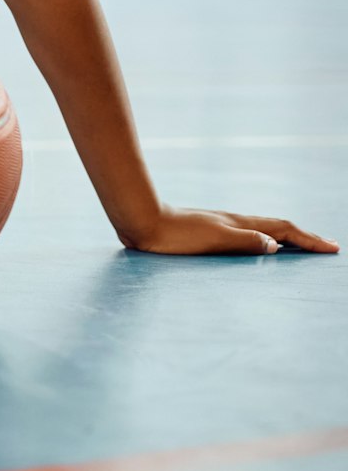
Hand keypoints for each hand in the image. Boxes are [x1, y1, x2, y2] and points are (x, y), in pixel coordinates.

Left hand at [121, 205, 338, 255]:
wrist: (141, 222)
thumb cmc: (174, 235)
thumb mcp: (213, 240)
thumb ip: (244, 241)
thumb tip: (276, 245)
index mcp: (239, 224)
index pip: (283, 230)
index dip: (309, 239)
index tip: (332, 248)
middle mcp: (234, 222)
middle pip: (278, 227)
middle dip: (304, 237)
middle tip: (326, 246)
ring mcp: (222, 225)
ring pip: (263, 230)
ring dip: (286, 238)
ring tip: (301, 247)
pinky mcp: (209, 231)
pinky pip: (248, 235)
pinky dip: (264, 240)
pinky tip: (258, 247)